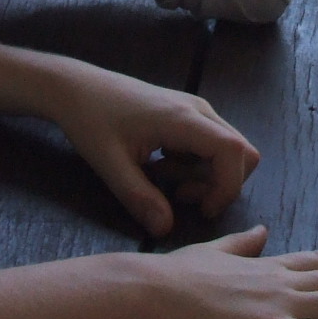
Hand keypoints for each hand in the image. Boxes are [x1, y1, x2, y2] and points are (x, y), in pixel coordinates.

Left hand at [45, 63, 258, 235]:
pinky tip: (160, 167)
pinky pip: (210, 144)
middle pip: (240, 152)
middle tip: (179, 198)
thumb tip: (165, 230)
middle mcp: (198, 110)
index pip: (233, 151)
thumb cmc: (90, 120)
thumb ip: (139, 198)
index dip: (228, 186)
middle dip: (219, 184)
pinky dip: (194, 165)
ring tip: (161, 181)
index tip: (202, 210)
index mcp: (183, 119)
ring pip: (226, 149)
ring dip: (203, 176)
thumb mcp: (110, 165)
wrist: (77, 88)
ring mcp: (195, 109)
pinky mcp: (187, 114)